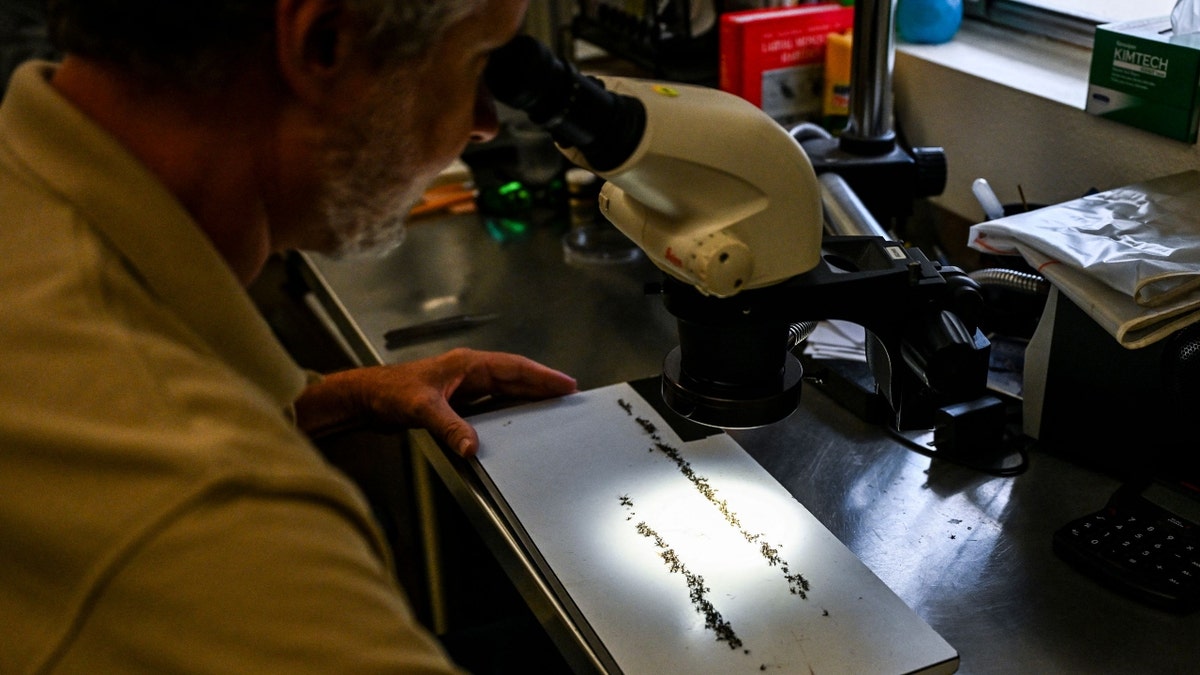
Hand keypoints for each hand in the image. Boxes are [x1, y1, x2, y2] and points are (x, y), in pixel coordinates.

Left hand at [295, 348, 576, 455]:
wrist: (365, 399)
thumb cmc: (389, 392)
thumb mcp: (421, 408)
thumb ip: (448, 426)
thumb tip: (472, 447)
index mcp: (467, 365)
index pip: (514, 367)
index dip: (542, 376)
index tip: (565, 383)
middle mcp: (468, 372)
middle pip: (514, 377)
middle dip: (542, 385)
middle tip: (568, 395)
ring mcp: (462, 387)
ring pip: (504, 390)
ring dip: (527, 397)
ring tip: (551, 407)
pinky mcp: (454, 402)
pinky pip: (490, 404)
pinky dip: (507, 410)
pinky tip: (516, 422)